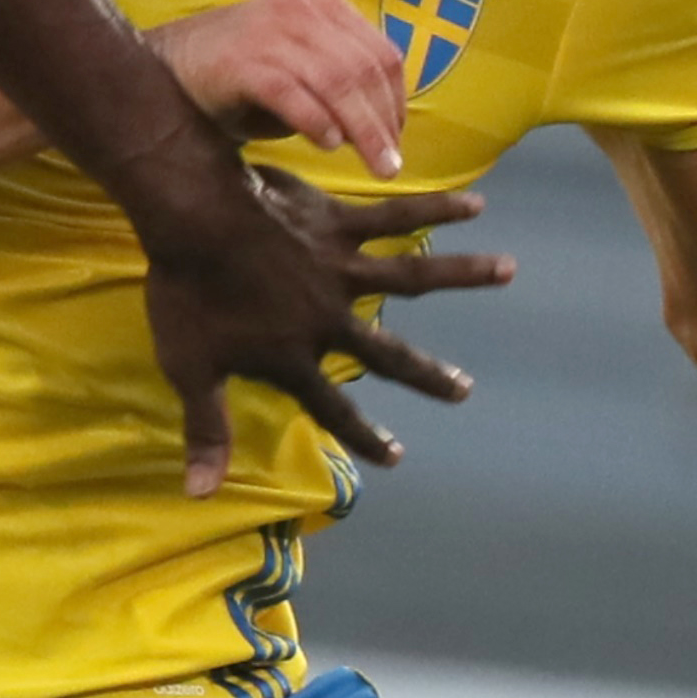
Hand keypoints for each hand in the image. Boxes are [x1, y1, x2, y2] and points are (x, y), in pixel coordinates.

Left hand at [139, 163, 512, 495]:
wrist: (193, 220)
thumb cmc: (186, 294)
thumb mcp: (189, 369)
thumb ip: (206, 430)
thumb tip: (201, 495)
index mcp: (294, 358)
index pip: (333, 409)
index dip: (362, 436)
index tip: (395, 457)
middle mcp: (329, 319)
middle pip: (388, 354)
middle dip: (427, 376)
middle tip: (464, 391)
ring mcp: (340, 269)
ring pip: (414, 275)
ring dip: (464, 274)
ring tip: (509, 270)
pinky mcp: (338, 224)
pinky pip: (396, 214)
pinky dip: (437, 206)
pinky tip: (474, 202)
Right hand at [148, 0, 408, 177]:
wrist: (165, 67)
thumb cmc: (238, 75)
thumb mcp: (299, 66)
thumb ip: (339, 83)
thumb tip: (385, 127)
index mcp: (322, 5)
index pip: (381, 53)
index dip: (397, 101)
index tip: (397, 138)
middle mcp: (300, 10)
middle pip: (363, 69)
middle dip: (384, 123)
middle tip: (391, 165)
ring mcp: (269, 32)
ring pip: (336, 82)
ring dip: (363, 130)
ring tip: (374, 166)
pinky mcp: (240, 61)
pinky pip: (292, 93)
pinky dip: (317, 121)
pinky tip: (327, 144)